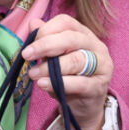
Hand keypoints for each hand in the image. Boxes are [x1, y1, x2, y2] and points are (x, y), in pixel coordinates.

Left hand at [21, 14, 112, 129]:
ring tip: (33, 74)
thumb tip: (33, 23)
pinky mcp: (99, 86)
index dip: (46, 30)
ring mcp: (101, 66)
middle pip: (71, 38)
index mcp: (84, 34)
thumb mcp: (55, 58)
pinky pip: (79, 83)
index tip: (30, 45)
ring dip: (50, 67)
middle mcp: (96, 46)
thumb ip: (46, 41)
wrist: (84, 107)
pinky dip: (59, 83)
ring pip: (76, 60)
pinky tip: (43, 84)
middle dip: (45, 45)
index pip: (66, 23)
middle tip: (27, 55)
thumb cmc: (69, 78)